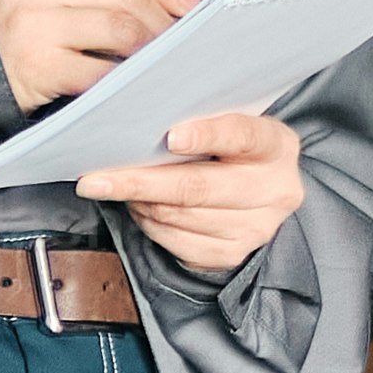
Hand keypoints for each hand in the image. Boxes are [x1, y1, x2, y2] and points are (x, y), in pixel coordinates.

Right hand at [0, 0, 196, 109]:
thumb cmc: (14, 27)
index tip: (186, 3)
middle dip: (163, 18)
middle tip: (181, 41)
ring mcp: (30, 24)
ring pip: (120, 27)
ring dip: (152, 48)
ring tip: (162, 61)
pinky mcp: (36, 67)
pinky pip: (101, 71)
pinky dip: (129, 79)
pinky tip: (138, 84)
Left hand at [77, 109, 304, 274]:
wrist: (261, 190)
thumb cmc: (232, 148)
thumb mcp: (230, 122)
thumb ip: (201, 118)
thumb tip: (141, 119)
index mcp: (277, 146)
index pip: (242, 136)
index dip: (207, 135)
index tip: (171, 137)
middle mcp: (275, 190)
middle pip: (199, 187)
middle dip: (141, 182)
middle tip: (95, 179)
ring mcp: (257, 228)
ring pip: (181, 217)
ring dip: (139, 202)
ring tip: (114, 187)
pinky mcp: (234, 254)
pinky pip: (178, 243)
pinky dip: (149, 224)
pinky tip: (139, 207)